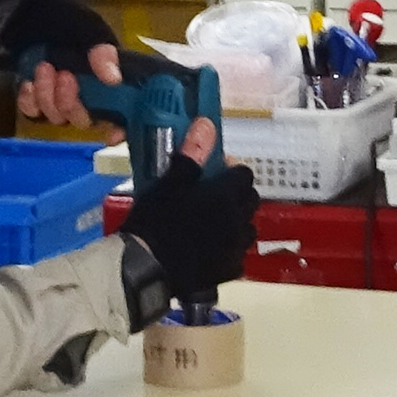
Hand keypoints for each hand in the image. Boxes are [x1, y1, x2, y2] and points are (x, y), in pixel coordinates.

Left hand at [0, 0, 122, 133]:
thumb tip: (113, 78)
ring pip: (57, 118)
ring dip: (48, 96)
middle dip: (71, 102)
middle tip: (64, 75)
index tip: (113, 133)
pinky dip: (30, 100)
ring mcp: (60, 101)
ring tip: (44, 67)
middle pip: (84, 121)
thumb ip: (101, 52)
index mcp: (109, 83)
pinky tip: (29, 82)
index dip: (120, 129)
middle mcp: (88, 98)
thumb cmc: (68, 21)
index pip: (123, 116)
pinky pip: (33, 113)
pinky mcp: (35, 101)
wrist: (32, 12)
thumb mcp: (89, 29)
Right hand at [122, 160, 261, 300]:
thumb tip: (207, 124)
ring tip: (213, 225)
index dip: (232, 171)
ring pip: (248, 228)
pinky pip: (238, 255)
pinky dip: (229, 251)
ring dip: (236, 223)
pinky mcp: (229, 271)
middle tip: (213, 197)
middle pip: (251, 200)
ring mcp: (236, 248)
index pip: (245, 174)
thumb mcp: (169, 183)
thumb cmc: (156, 220)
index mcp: (226, 196)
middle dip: (238, 195)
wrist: (145, 267)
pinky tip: (210, 251)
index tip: (215, 172)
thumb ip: (192, 155)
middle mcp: (238, 220)